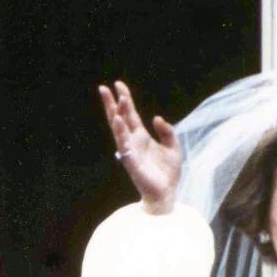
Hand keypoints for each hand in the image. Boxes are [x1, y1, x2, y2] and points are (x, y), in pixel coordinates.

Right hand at [99, 80, 181, 214]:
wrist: (167, 192)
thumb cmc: (168, 172)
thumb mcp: (173, 146)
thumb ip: (166, 131)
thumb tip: (156, 118)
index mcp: (141, 136)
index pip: (130, 114)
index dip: (125, 99)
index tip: (118, 84)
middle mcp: (133, 141)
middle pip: (119, 118)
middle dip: (112, 103)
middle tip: (103, 88)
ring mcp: (130, 151)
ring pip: (119, 130)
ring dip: (117, 114)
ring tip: (115, 99)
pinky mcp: (131, 162)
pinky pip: (124, 145)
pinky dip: (120, 133)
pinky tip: (118, 121)